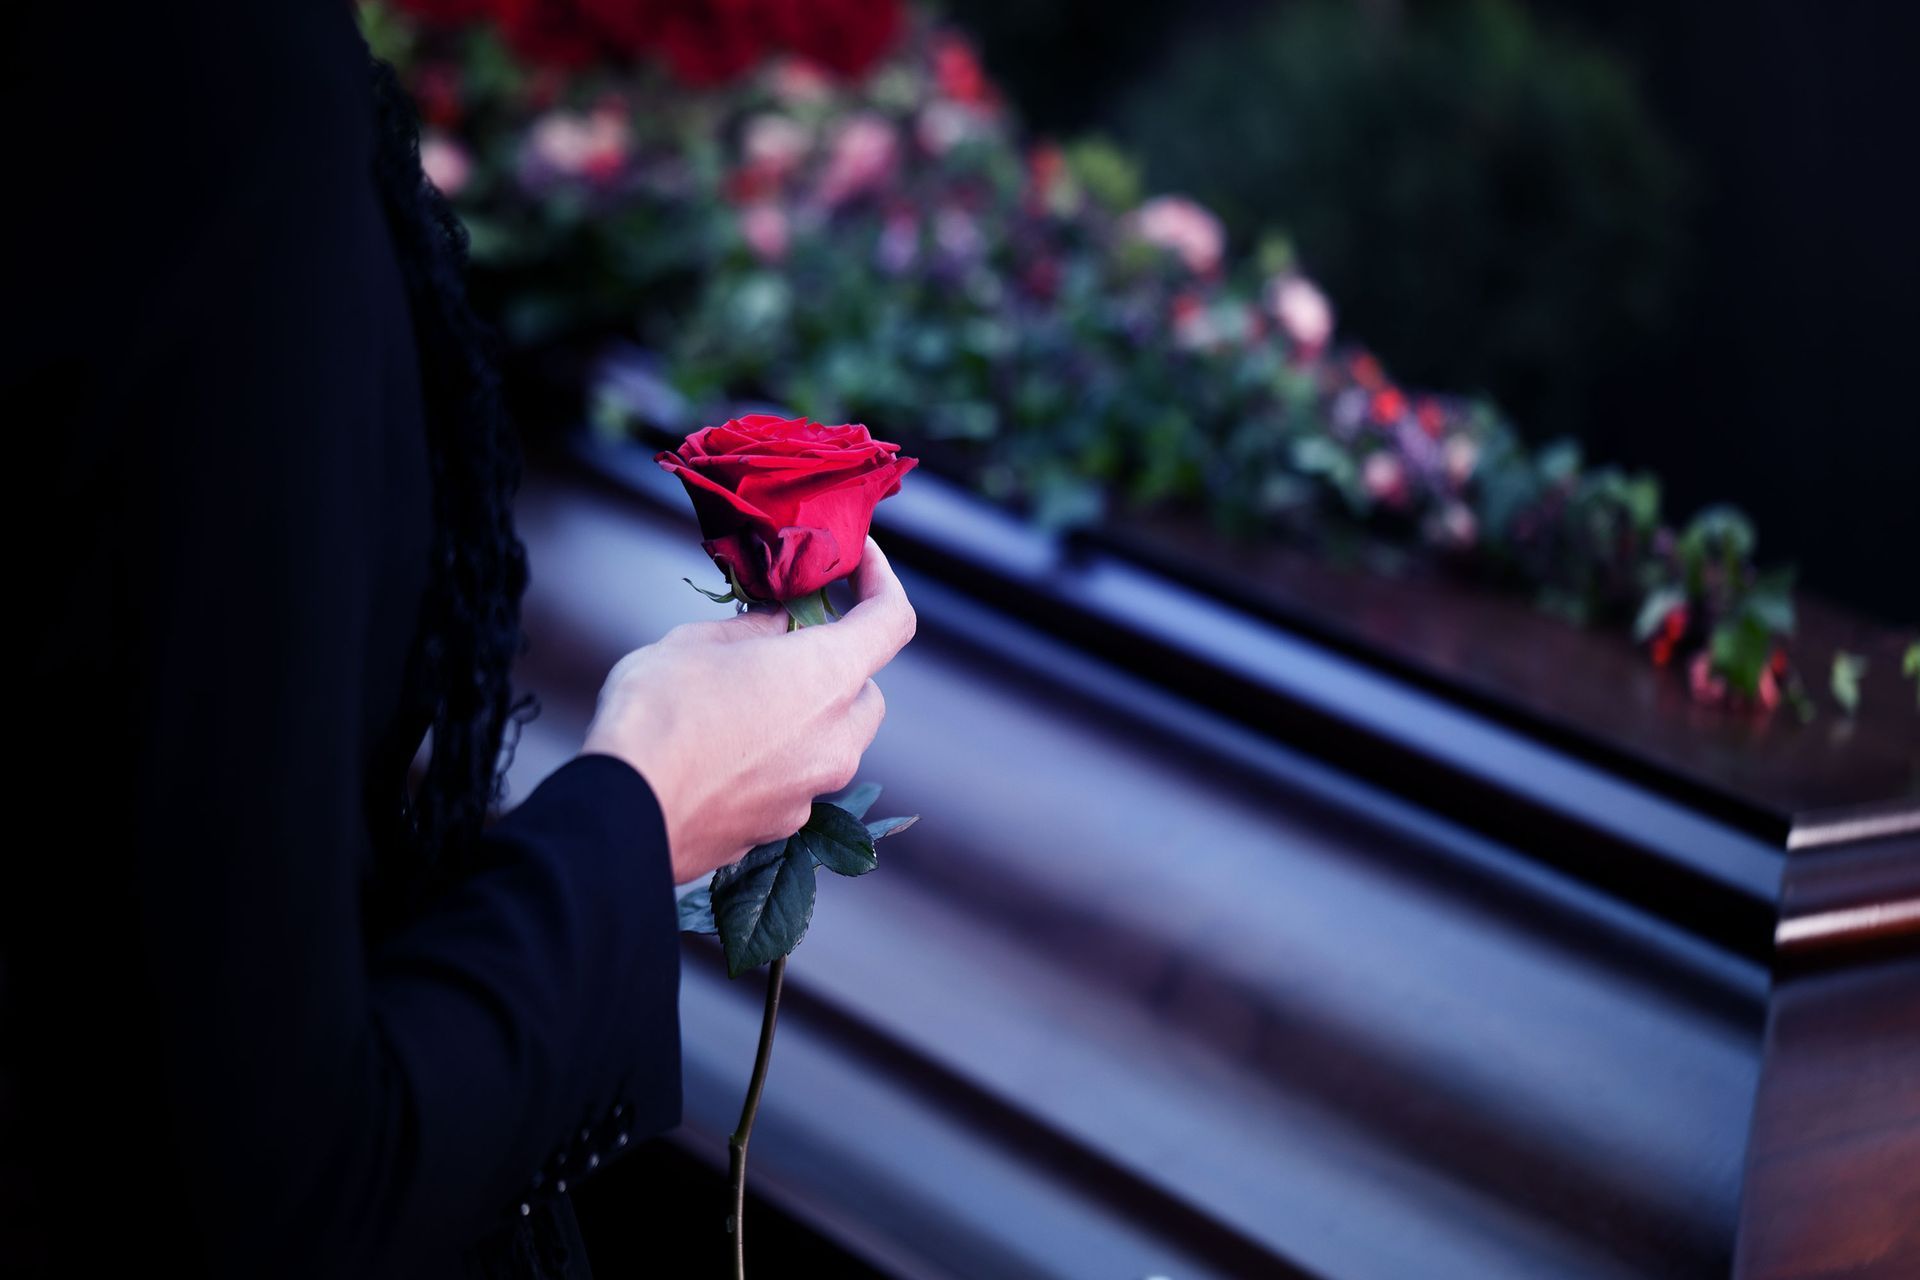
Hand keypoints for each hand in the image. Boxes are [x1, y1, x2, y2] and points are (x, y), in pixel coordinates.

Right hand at [582, 537, 915, 884]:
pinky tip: (726, 751)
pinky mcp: (786, 825)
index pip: (892, 620)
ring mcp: (815, 788)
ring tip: (743, 701)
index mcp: (827, 675)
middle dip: (835, 665)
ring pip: (835, 739)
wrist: (624, 816)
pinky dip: (780, 758)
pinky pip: (799, 779)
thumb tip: (777, 625)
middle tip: (782, 645)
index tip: (860, 561)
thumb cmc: (657, 716)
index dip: (882, 582)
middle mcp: (837, 736)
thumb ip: (752, 629)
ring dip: (808, 714)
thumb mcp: (696, 643)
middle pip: (865, 689)